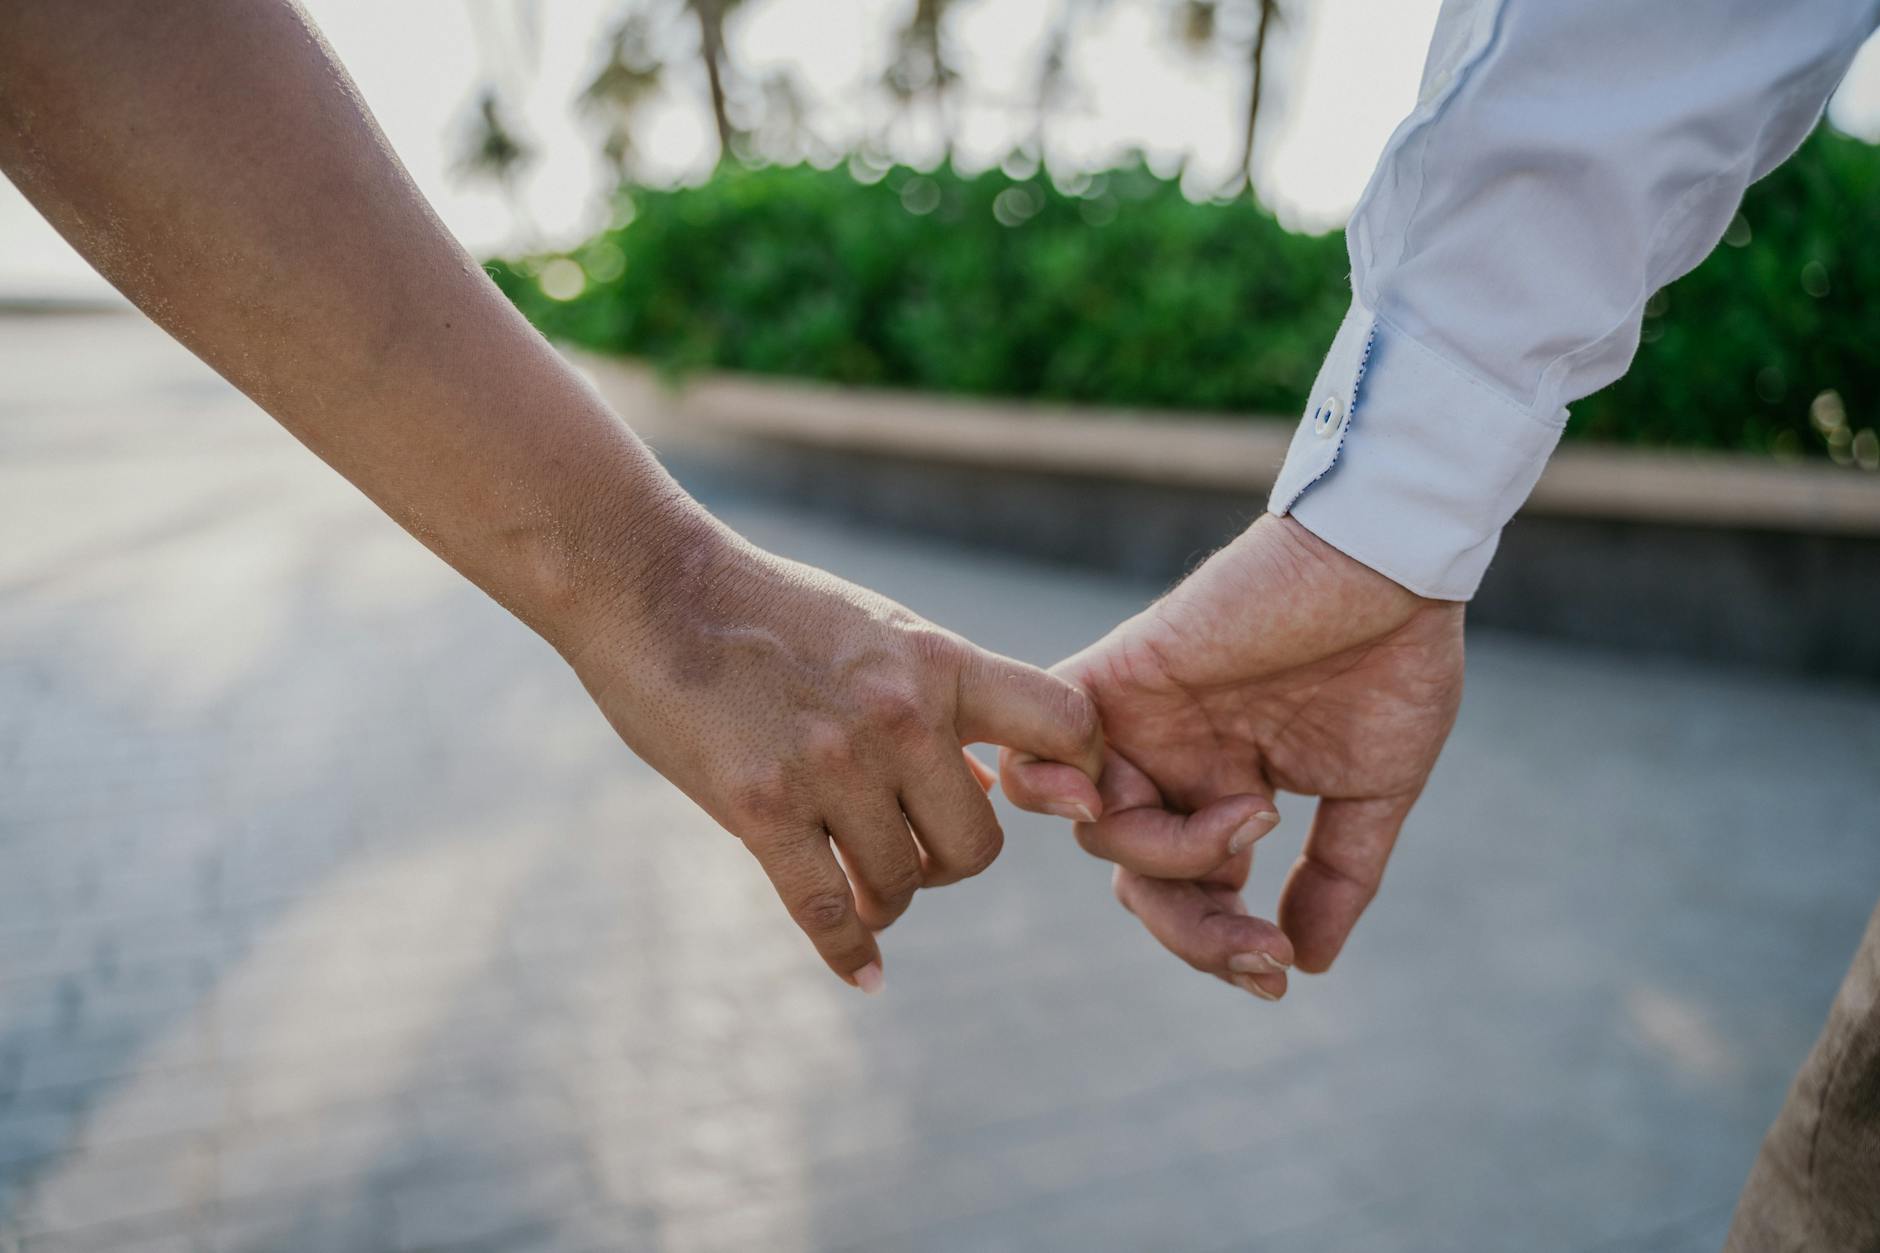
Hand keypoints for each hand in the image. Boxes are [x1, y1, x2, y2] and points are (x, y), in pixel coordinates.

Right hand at [565, 514, 1103, 991]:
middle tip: (913, 852)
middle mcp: (899, 717)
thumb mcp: (877, 632)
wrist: (655, 586)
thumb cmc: (771, 610)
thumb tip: (993, 784)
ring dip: (887, 899)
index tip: (1059, 806)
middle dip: (949, 863)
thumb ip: (940, 699)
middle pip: (980, 845)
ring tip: (862, 886)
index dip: (1081, 776)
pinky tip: (864, 972)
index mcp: (938, 663)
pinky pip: (828, 913)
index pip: (1066, 725)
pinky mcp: (761, 808)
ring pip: (901, 884)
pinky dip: (850, 953)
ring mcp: (830, 766)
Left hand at [1000, 514, 1462, 999]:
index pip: (1197, 893)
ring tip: (1255, 815)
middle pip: (1140, 879)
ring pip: (1097, 831)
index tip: (1276, 976)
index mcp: (1230, 792)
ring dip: (1169, 856)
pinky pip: (1042, 742)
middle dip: (1195, 931)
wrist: (1388, 564)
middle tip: (1258, 953)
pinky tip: (1099, 805)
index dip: (1224, 946)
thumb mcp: (1372, 791)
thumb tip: (1305, 964)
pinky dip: (1051, 784)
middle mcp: (1177, 765)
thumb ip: (1335, 876)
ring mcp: (1142, 724)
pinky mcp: (1116, 676)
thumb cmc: (1393, 660)